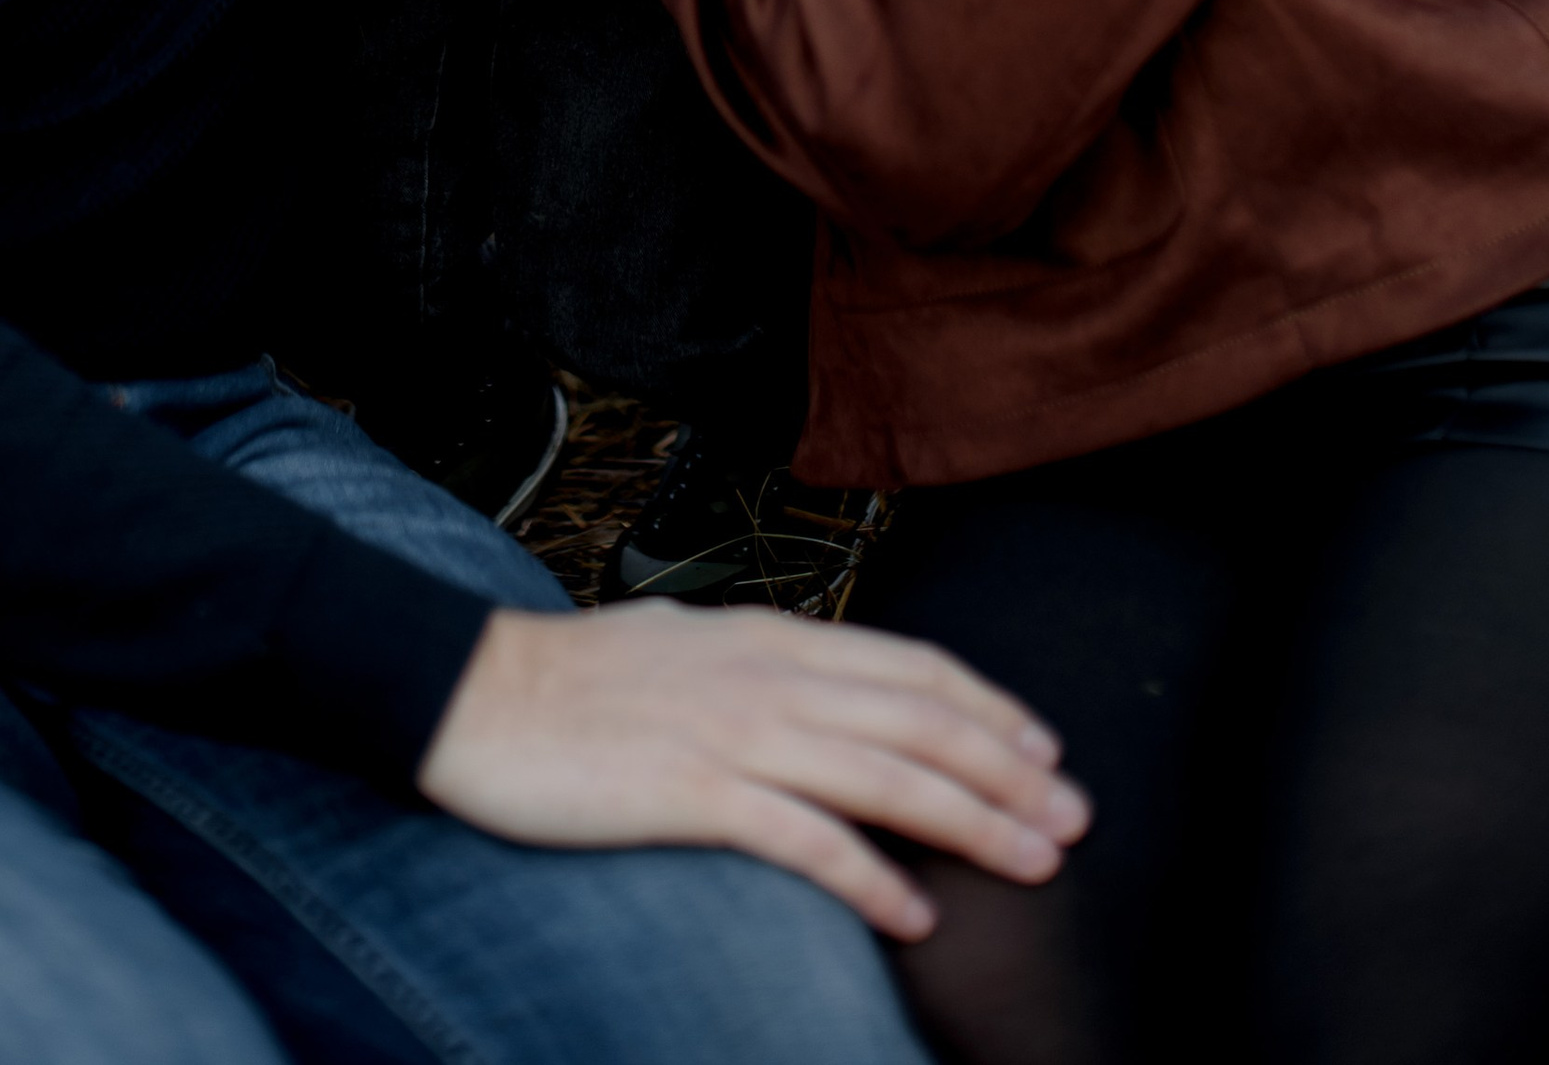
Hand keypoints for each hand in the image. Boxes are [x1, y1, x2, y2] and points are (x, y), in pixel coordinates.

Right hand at [417, 601, 1088, 937]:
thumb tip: (817, 680)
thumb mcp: (686, 642)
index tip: (1043, 745)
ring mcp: (734, 733)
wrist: (476, 693)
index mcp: (766, 636)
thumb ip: (757, 660)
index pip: (908, 664)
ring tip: (1032, 859)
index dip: (986, 705)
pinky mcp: (696, 793)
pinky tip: (915, 912)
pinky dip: (871, 876)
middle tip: (1072, 815)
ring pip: (885, 775)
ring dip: (971, 820)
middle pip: (918, 720)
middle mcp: (766, 676)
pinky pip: (806, 839)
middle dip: (1007, 768)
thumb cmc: (575, 677)